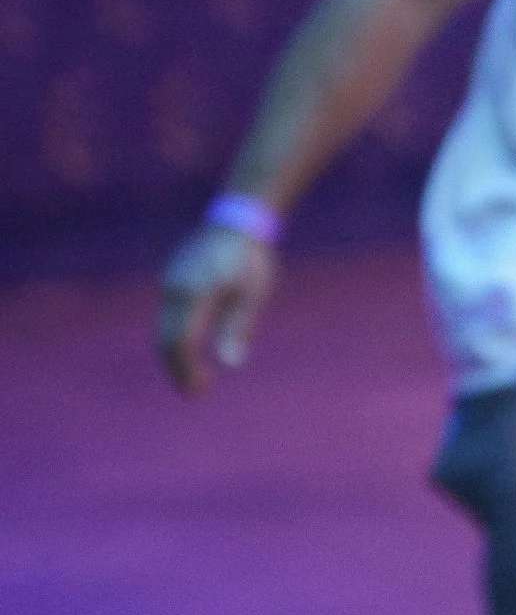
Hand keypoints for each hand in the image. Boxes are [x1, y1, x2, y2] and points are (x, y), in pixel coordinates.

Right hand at [156, 221, 277, 394]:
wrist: (237, 221)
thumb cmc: (251, 259)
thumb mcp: (252, 294)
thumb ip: (238, 326)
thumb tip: (230, 363)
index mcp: (195, 291)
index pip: (181, 339)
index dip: (187, 369)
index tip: (201, 390)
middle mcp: (175, 287)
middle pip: (165, 339)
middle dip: (177, 369)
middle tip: (196, 393)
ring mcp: (170, 282)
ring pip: (162, 329)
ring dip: (174, 358)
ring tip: (196, 380)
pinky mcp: (171, 281)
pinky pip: (166, 317)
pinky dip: (174, 340)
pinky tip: (191, 355)